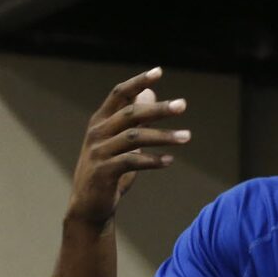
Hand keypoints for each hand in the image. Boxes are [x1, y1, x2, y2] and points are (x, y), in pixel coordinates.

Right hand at [66, 67, 189, 227]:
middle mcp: (97, 132)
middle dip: (158, 108)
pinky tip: (170, 161)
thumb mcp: (122, 141)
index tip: (158, 71)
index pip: (119, 94)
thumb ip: (134, 118)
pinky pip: (131, 162)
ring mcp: (98, 152)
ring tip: (187, 137)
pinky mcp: (103, 172)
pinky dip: (152, 161)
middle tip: (183, 105)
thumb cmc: (110, 169)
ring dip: (163, 136)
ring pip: (134, 138)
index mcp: (101, 121)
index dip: (138, 82)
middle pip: (130, 113)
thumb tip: (150, 92)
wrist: (90, 205)